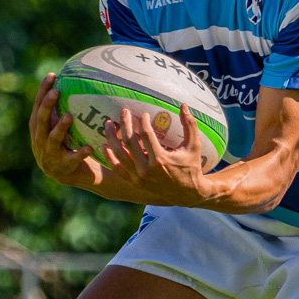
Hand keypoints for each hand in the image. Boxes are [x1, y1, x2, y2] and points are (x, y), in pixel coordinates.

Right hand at [28, 74, 103, 188]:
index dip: (42, 91)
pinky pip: (72, 159)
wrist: (69, 175)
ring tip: (69, 116)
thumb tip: (78, 82)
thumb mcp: (62, 127)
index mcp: (38, 129)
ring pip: (53, 139)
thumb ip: (63, 109)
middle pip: (41, 121)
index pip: (38, 106)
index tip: (52, 75)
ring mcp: (49, 155)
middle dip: (47, 106)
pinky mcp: (62, 167)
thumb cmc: (66, 144)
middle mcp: (40, 141)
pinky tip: (88, 148)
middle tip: (56, 92)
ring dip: (60, 127)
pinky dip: (79, 153)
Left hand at [99, 102, 215, 206]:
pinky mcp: (134, 182)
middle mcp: (147, 169)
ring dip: (111, 138)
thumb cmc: (191, 167)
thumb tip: (184, 105)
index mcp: (160, 159)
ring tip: (107, 124)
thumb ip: (189, 125)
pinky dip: (109, 157)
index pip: (146, 134)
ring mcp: (138, 177)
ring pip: (120, 154)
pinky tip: (104, 146)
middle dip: (125, 124)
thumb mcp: (194, 146)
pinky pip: (117, 169)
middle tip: (124, 112)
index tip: (144, 114)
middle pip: (130, 142)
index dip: (143, 121)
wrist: (187, 194)